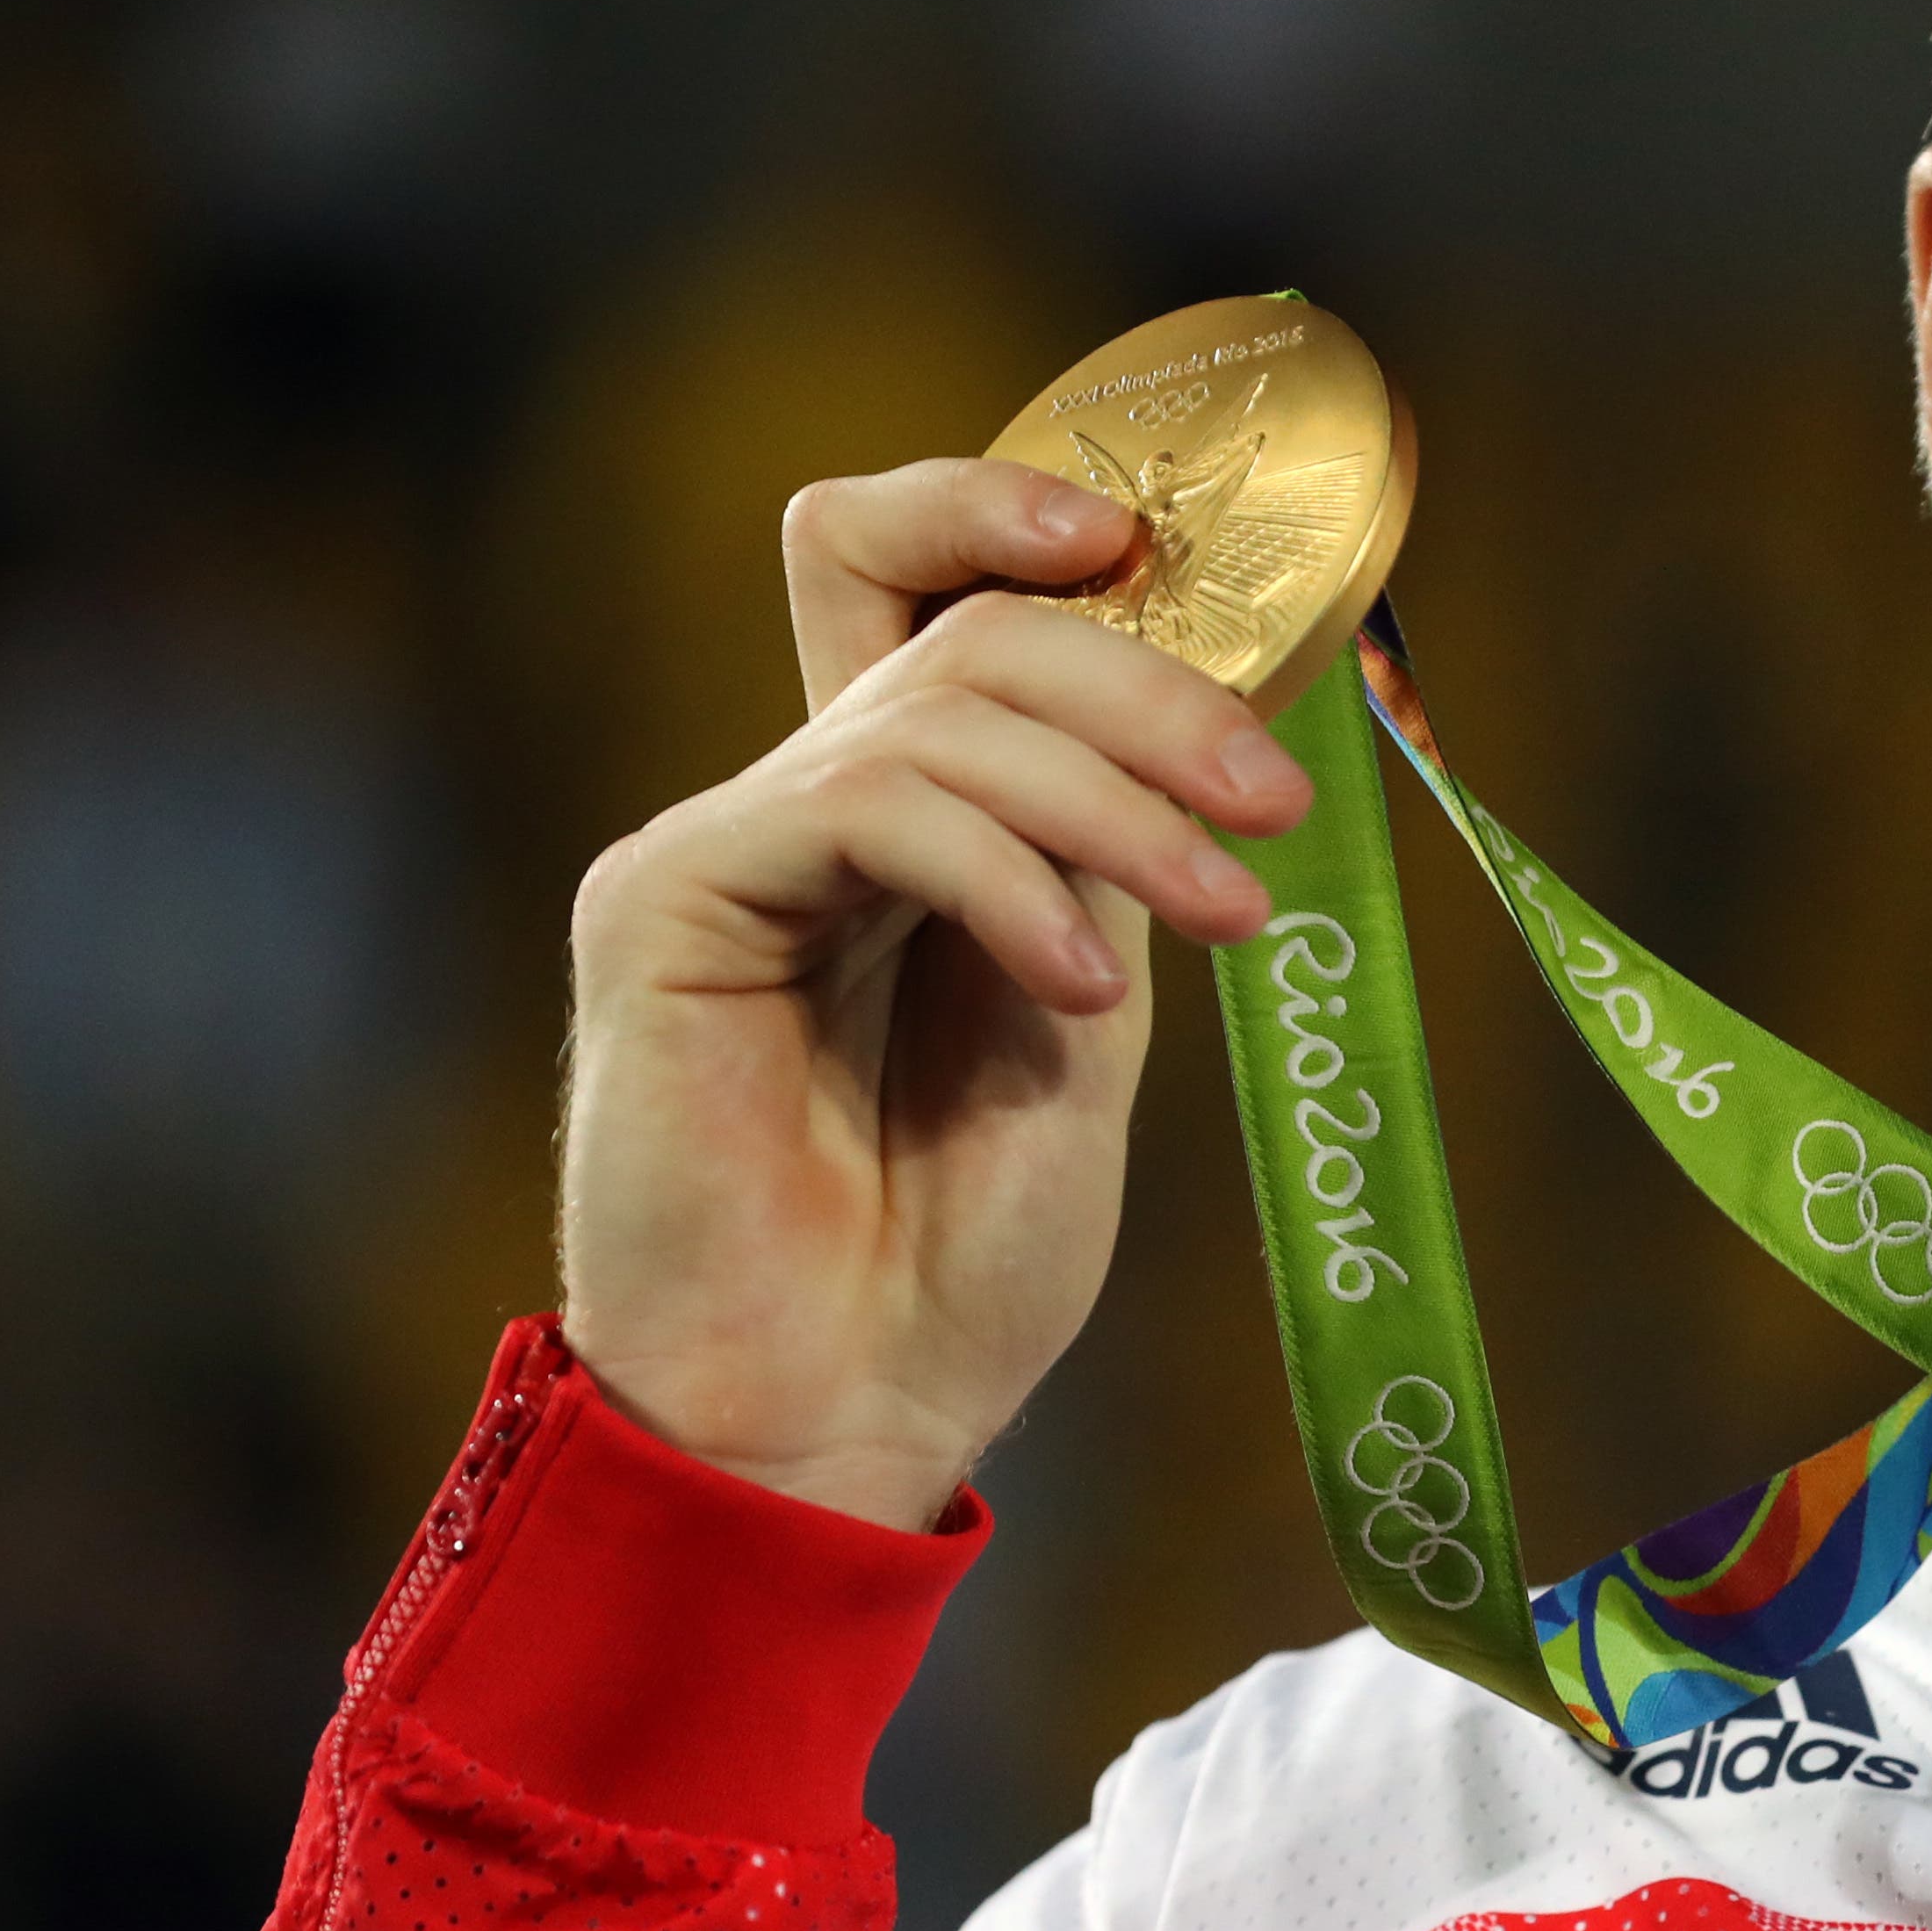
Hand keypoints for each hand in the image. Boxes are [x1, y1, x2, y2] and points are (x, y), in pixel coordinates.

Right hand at [554, 460, 1308, 1528]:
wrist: (842, 1420)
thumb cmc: (958, 1253)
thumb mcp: (1080, 1015)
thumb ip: (1100, 857)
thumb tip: (1196, 715)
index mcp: (895, 817)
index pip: (908, 572)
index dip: (1003, 510)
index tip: (1146, 546)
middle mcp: (797, 805)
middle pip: (963, 624)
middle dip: (1143, 688)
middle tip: (1265, 800)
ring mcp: (721, 847)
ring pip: (938, 711)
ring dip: (1113, 803)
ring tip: (1221, 913)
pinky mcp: (665, 904)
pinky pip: (864, 807)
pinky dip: (1003, 879)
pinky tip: (1076, 993)